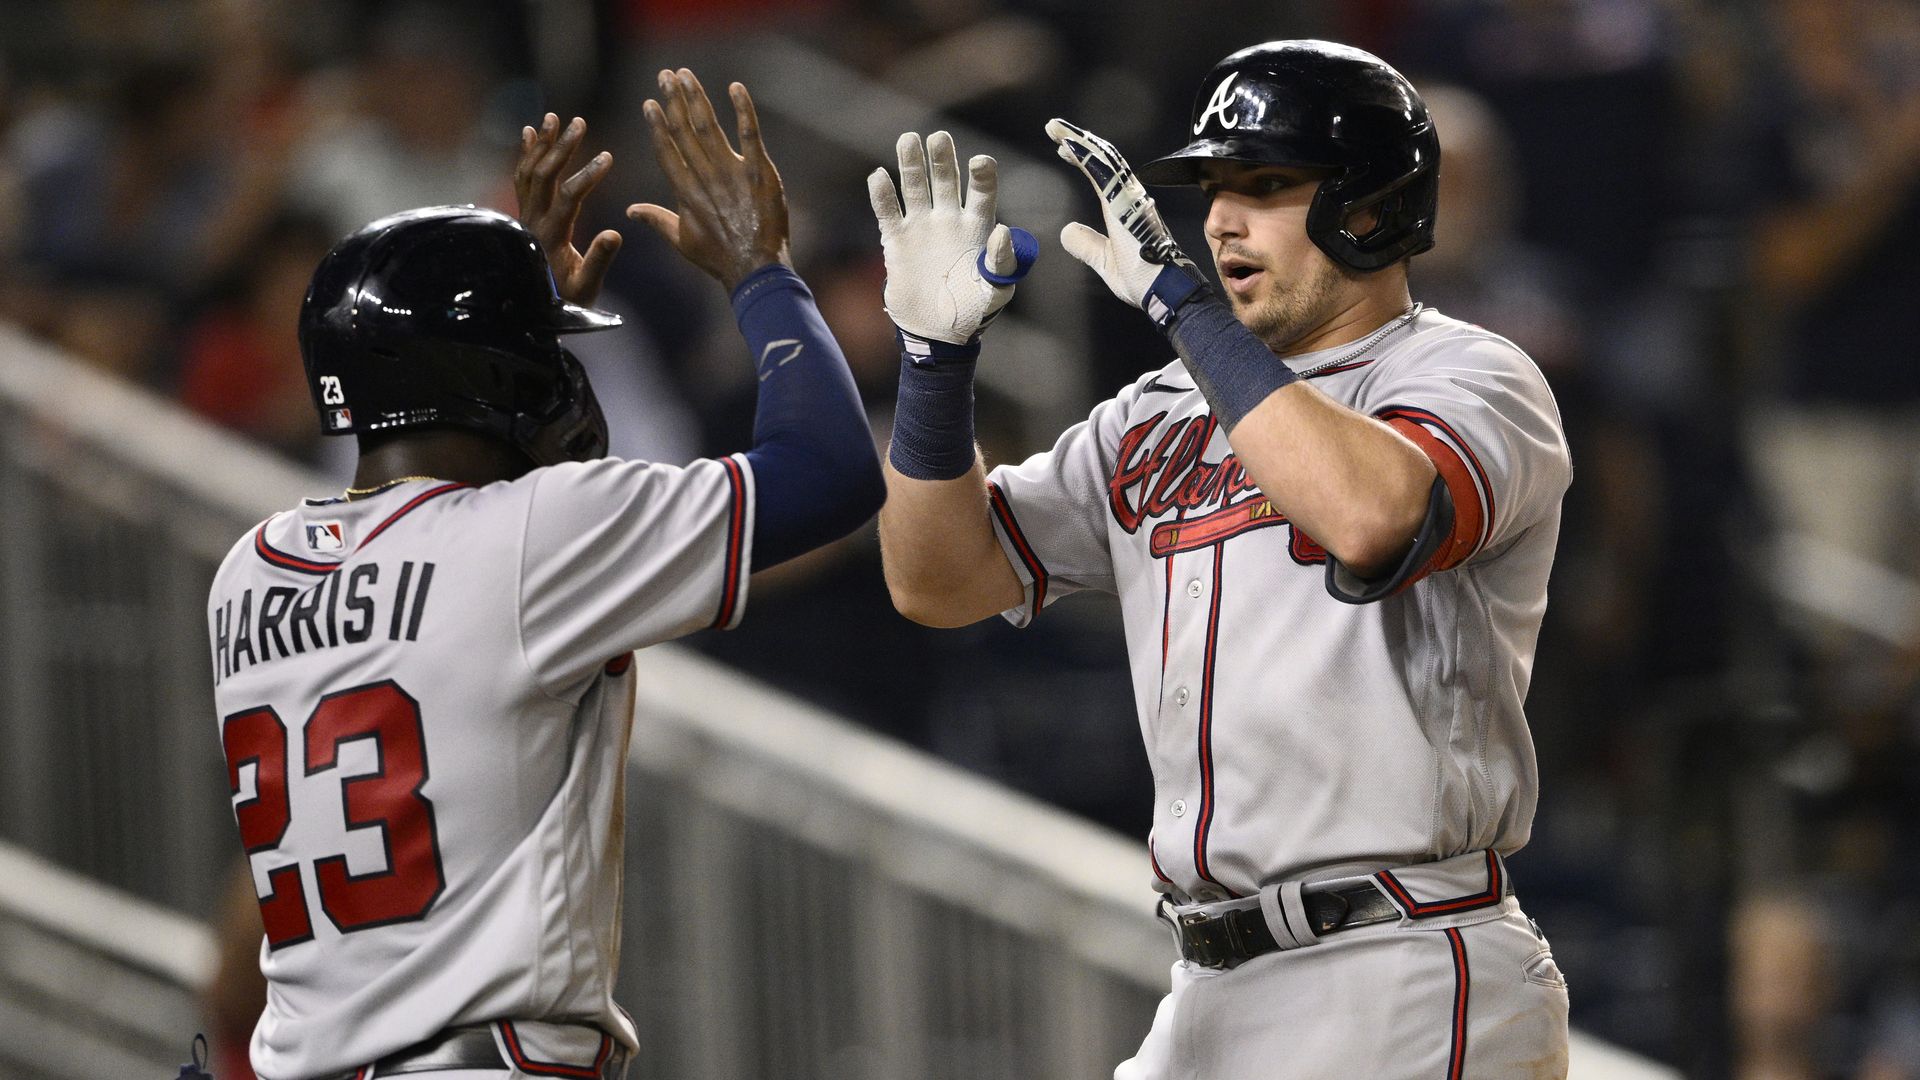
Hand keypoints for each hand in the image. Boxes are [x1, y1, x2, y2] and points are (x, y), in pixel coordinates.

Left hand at [515, 113, 622, 306]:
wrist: (530, 309)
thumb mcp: (587, 287)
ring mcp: (525, 215)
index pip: (569, 197)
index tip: (608, 157)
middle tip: (578, 122)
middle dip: (562, 147)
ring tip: (554, 117)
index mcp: (552, 236)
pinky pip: (520, 178)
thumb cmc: (565, 301)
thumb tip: (615, 232)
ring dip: (542, 144)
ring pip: (529, 172)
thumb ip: (599, 260)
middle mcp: (533, 221)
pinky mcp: (524, 214)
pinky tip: (530, 133)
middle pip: (544, 175)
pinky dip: (525, 154)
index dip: (588, 175)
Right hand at [628, 70, 789, 291]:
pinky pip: (750, 134)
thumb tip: (631, 210)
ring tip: (685, 75)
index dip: (657, 124)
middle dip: (673, 100)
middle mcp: (704, 177)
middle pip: (684, 130)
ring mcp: (732, 173)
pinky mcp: (760, 172)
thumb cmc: (718, 258)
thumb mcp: (681, 240)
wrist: (755, 269)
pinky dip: (743, 109)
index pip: (666, 149)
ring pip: (709, 127)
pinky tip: (735, 88)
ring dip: (696, 98)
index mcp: (684, 191)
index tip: (649, 102)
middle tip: (665, 74)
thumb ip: (656, 219)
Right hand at [867, 131, 1036, 346]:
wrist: (938, 332)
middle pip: (946, 180)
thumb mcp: (996, 290)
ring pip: (916, 187)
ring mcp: (922, 227)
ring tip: (908, 140)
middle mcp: (950, 220)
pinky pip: (888, 212)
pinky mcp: (898, 240)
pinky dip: (883, 195)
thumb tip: (1004, 230)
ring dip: (911, 164)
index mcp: (978, 228)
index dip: (982, 176)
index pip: (982, 193)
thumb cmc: (974, 311)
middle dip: (943, 158)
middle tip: (939, 138)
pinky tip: (879, 176)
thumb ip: (1002, 262)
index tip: (980, 161)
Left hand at [1045, 118, 1206, 322]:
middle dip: (1077, 140)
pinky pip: (1102, 173)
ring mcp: (1130, 197)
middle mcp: (1131, 196)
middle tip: (1053, 127)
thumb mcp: (1105, 262)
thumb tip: (1067, 230)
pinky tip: (1066, 146)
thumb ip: (1087, 245)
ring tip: (1054, 127)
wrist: (1164, 292)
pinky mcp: (1125, 204)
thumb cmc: (1144, 280)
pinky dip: (1083, 157)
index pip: (1104, 173)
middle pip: (1102, 158)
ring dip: (1077, 140)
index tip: (1064, 149)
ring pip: (1102, 158)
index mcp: (1127, 207)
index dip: (1084, 157)